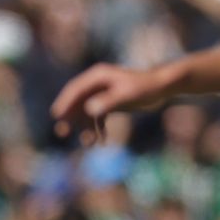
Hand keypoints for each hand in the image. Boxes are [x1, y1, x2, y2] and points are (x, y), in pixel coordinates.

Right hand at [51, 63, 175, 142]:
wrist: (162, 88)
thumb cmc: (145, 88)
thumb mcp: (126, 96)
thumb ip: (108, 102)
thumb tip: (89, 110)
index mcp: (98, 76)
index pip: (75, 89)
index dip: (65, 102)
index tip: (57, 116)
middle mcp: (97, 83)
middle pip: (77, 101)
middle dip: (70, 118)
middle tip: (62, 132)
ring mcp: (103, 93)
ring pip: (86, 111)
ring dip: (85, 127)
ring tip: (88, 143)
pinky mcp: (110, 102)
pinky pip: (97, 117)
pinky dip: (97, 128)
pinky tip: (101, 140)